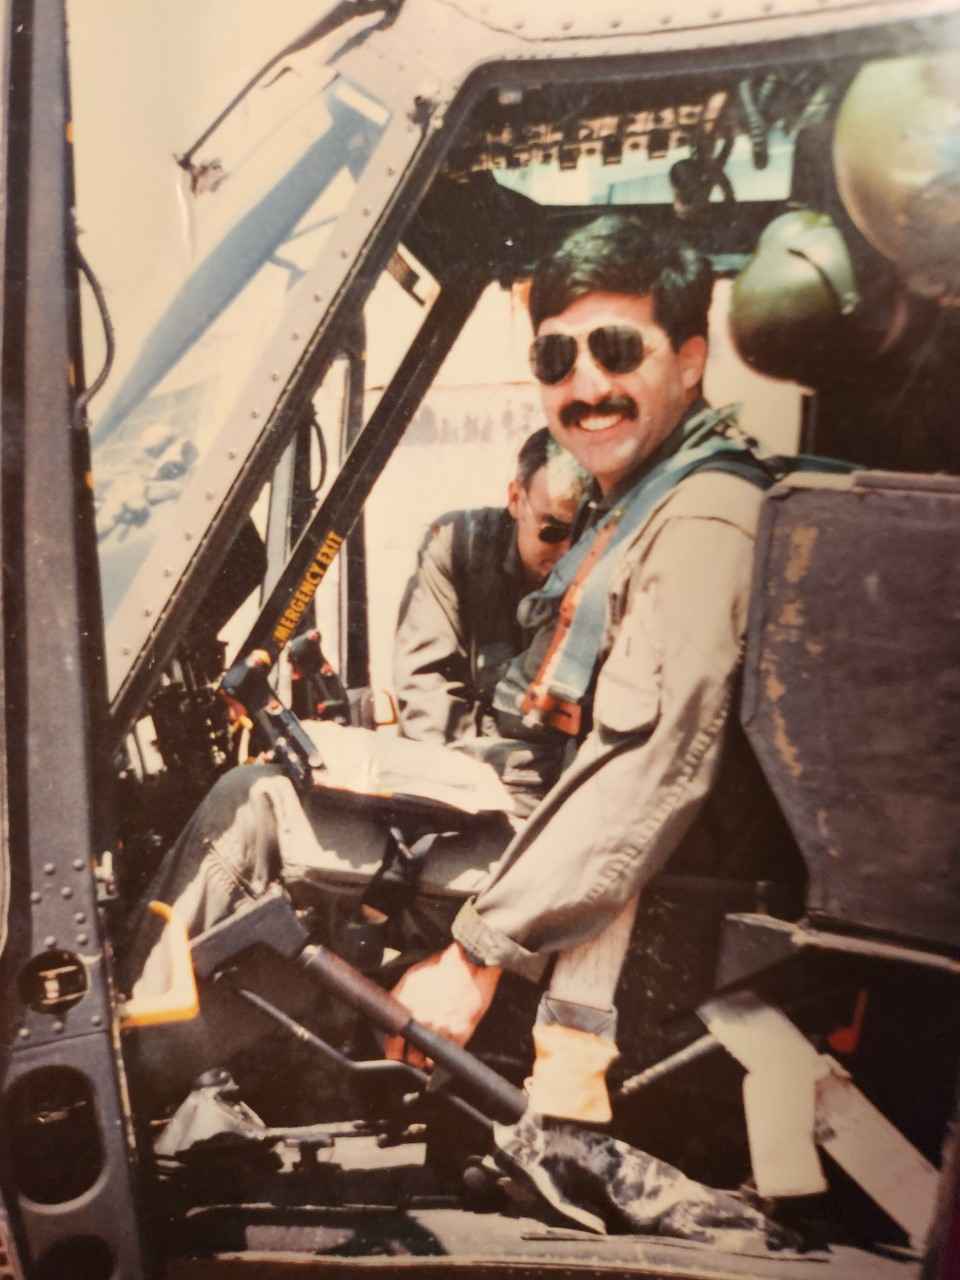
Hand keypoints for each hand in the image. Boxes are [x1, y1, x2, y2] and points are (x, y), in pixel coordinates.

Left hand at [384, 942, 501, 1068]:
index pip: (392, 1045)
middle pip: (410, 1058)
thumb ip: (399, 1001)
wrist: (469, 963)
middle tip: (416, 1050)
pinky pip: (447, 1055)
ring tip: (432, 1045)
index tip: (399, 1051)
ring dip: (428, 1059)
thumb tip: (392, 1019)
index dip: (395, 1051)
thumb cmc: (440, 968)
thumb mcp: (410, 980)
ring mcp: (440, 1029)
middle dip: (411, 1057)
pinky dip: (445, 1053)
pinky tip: (446, 1038)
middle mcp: (420, 1021)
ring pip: (428, 1062)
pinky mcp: (459, 1033)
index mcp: (405, 1009)